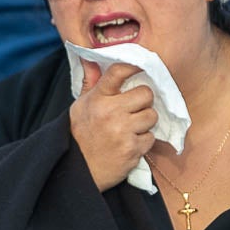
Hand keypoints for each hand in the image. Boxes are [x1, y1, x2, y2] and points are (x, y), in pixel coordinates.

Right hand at [69, 61, 157, 192]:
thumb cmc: (80, 134)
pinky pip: (150, 138)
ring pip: (152, 116)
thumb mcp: (80, 106)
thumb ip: (91, 83)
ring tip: (132, 128)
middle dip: (144, 101)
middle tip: (135, 109)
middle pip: (145, 94)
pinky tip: (130, 143)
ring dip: (145, 122)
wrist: (77, 170)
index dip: (133, 66)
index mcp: (97, 98)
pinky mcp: (132, 149)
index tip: (141, 68)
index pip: (118, 72)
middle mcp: (110, 112)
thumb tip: (90, 59)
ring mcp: (122, 131)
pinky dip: (143, 141)